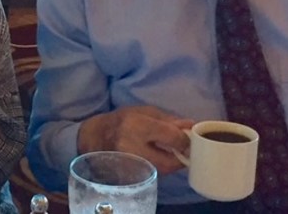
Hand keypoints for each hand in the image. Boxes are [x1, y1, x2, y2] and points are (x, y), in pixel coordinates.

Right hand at [77, 106, 193, 174]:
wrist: (95, 137)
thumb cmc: (121, 120)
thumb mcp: (143, 111)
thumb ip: (168, 119)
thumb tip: (192, 126)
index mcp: (136, 125)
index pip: (172, 137)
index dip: (184, 138)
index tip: (186, 136)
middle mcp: (131, 146)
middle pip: (171, 161)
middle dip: (180, 155)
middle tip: (180, 147)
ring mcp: (129, 164)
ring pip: (163, 170)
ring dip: (171, 162)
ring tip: (165, 150)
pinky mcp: (129, 175)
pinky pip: (154, 174)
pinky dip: (160, 166)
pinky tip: (155, 157)